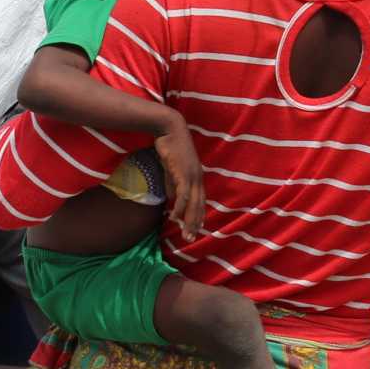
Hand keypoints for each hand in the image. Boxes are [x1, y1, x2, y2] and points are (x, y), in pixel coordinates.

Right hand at [153, 114, 204, 238]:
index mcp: (197, 177)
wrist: (169, 129)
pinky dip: (179, 207)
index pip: (200, 201)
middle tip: (190, 238)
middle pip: (199, 206)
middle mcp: (198, 178)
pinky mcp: (183, 173)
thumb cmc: (169, 147)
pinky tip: (175, 217)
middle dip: (195, 224)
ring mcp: (192, 176)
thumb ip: (172, 185)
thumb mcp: (171, 170)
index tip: (195, 229)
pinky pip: (183, 195)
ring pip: (193, 204)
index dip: (198, 216)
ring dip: (189, 220)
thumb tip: (172, 200)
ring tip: (185, 234)